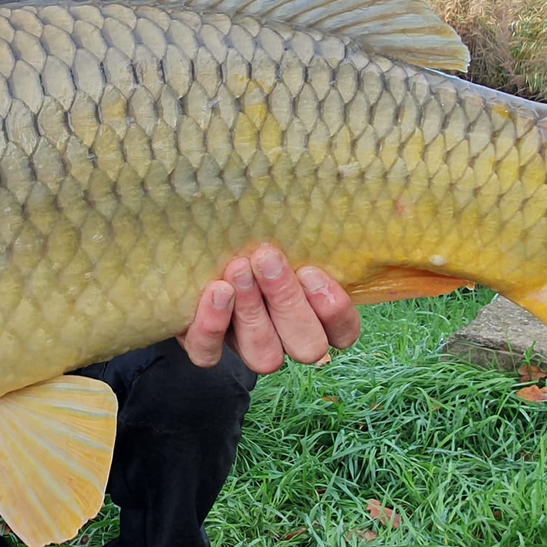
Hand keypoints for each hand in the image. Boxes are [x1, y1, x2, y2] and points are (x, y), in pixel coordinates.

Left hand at [178, 244, 360, 373]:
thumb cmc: (253, 230)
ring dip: (252, 312)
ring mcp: (247, 347)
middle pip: (307, 346)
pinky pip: (210, 354)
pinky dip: (212, 326)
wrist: (195, 245)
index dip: (333, 309)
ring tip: (238, 268)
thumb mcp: (284, 226)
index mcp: (316, 313)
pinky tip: (215, 291)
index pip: (343, 332)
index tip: (309, 269)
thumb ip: (310, 226)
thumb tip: (352, 190)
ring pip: (264, 356)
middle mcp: (287, 337)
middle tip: (267, 258)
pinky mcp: (207, 347)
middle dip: (288, 302)